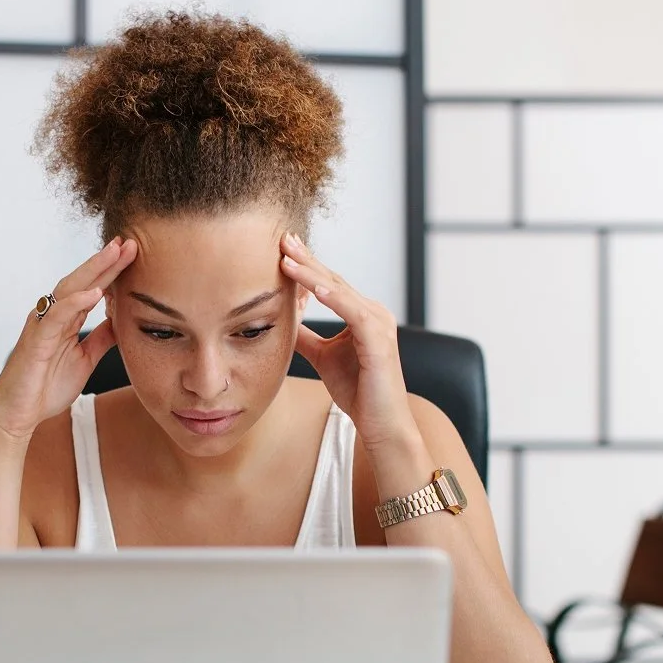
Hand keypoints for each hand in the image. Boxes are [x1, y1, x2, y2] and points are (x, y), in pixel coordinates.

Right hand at [0, 237, 137, 443]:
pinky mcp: (36, 340)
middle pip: (82, 280)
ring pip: (69, 289)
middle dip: (105, 261)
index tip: (132, 252)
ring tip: (114, 254)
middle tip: (128, 242)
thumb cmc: (45, 388)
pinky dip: (75, 302)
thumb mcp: (85, 360)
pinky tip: (94, 292)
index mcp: (65, 320)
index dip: (112, 270)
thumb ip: (101, 339)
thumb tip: (120, 320)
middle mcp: (52, 316)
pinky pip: (56, 316)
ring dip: (93, 271)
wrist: (19, 415)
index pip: (92, 288)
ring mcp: (43, 325)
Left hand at [281, 233, 417, 451]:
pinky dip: (333, 298)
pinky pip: (354, 312)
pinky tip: (314, 287)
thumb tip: (286, 320)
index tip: (281, 248)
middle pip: (333, 279)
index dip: (305, 265)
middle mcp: (373, 313)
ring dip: (312, 273)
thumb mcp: (324, 357)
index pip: (329, 283)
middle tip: (282, 238)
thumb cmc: (358, 392)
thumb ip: (308, 338)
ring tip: (287, 258)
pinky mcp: (379, 340)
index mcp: (361, 314)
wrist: (381, 424)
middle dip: (306, 259)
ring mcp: (379, 323)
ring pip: (340, 290)